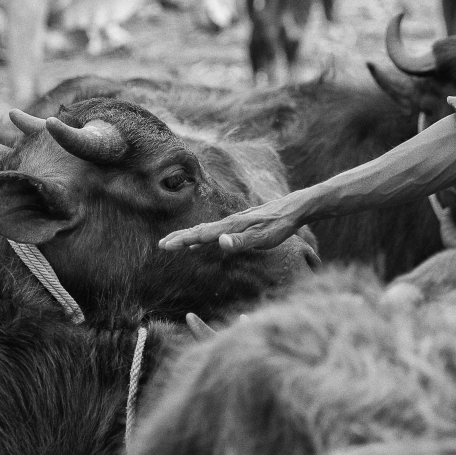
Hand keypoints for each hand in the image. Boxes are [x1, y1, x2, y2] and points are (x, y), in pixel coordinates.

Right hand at [159, 192, 309, 252]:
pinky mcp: (240, 223)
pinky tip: (202, 240)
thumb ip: (241, 242)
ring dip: (189, 236)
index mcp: (230, 227)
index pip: (201, 234)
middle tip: (161, 244)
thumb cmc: (280, 225)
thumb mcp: (263, 237)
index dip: (183, 240)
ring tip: (175, 242)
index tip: (165, 245)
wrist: (293, 208)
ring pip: (206, 229)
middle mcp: (229, 222)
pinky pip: (215, 230)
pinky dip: (203, 235)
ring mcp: (234, 222)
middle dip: (180, 237)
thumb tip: (220, 243)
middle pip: (199, 230)